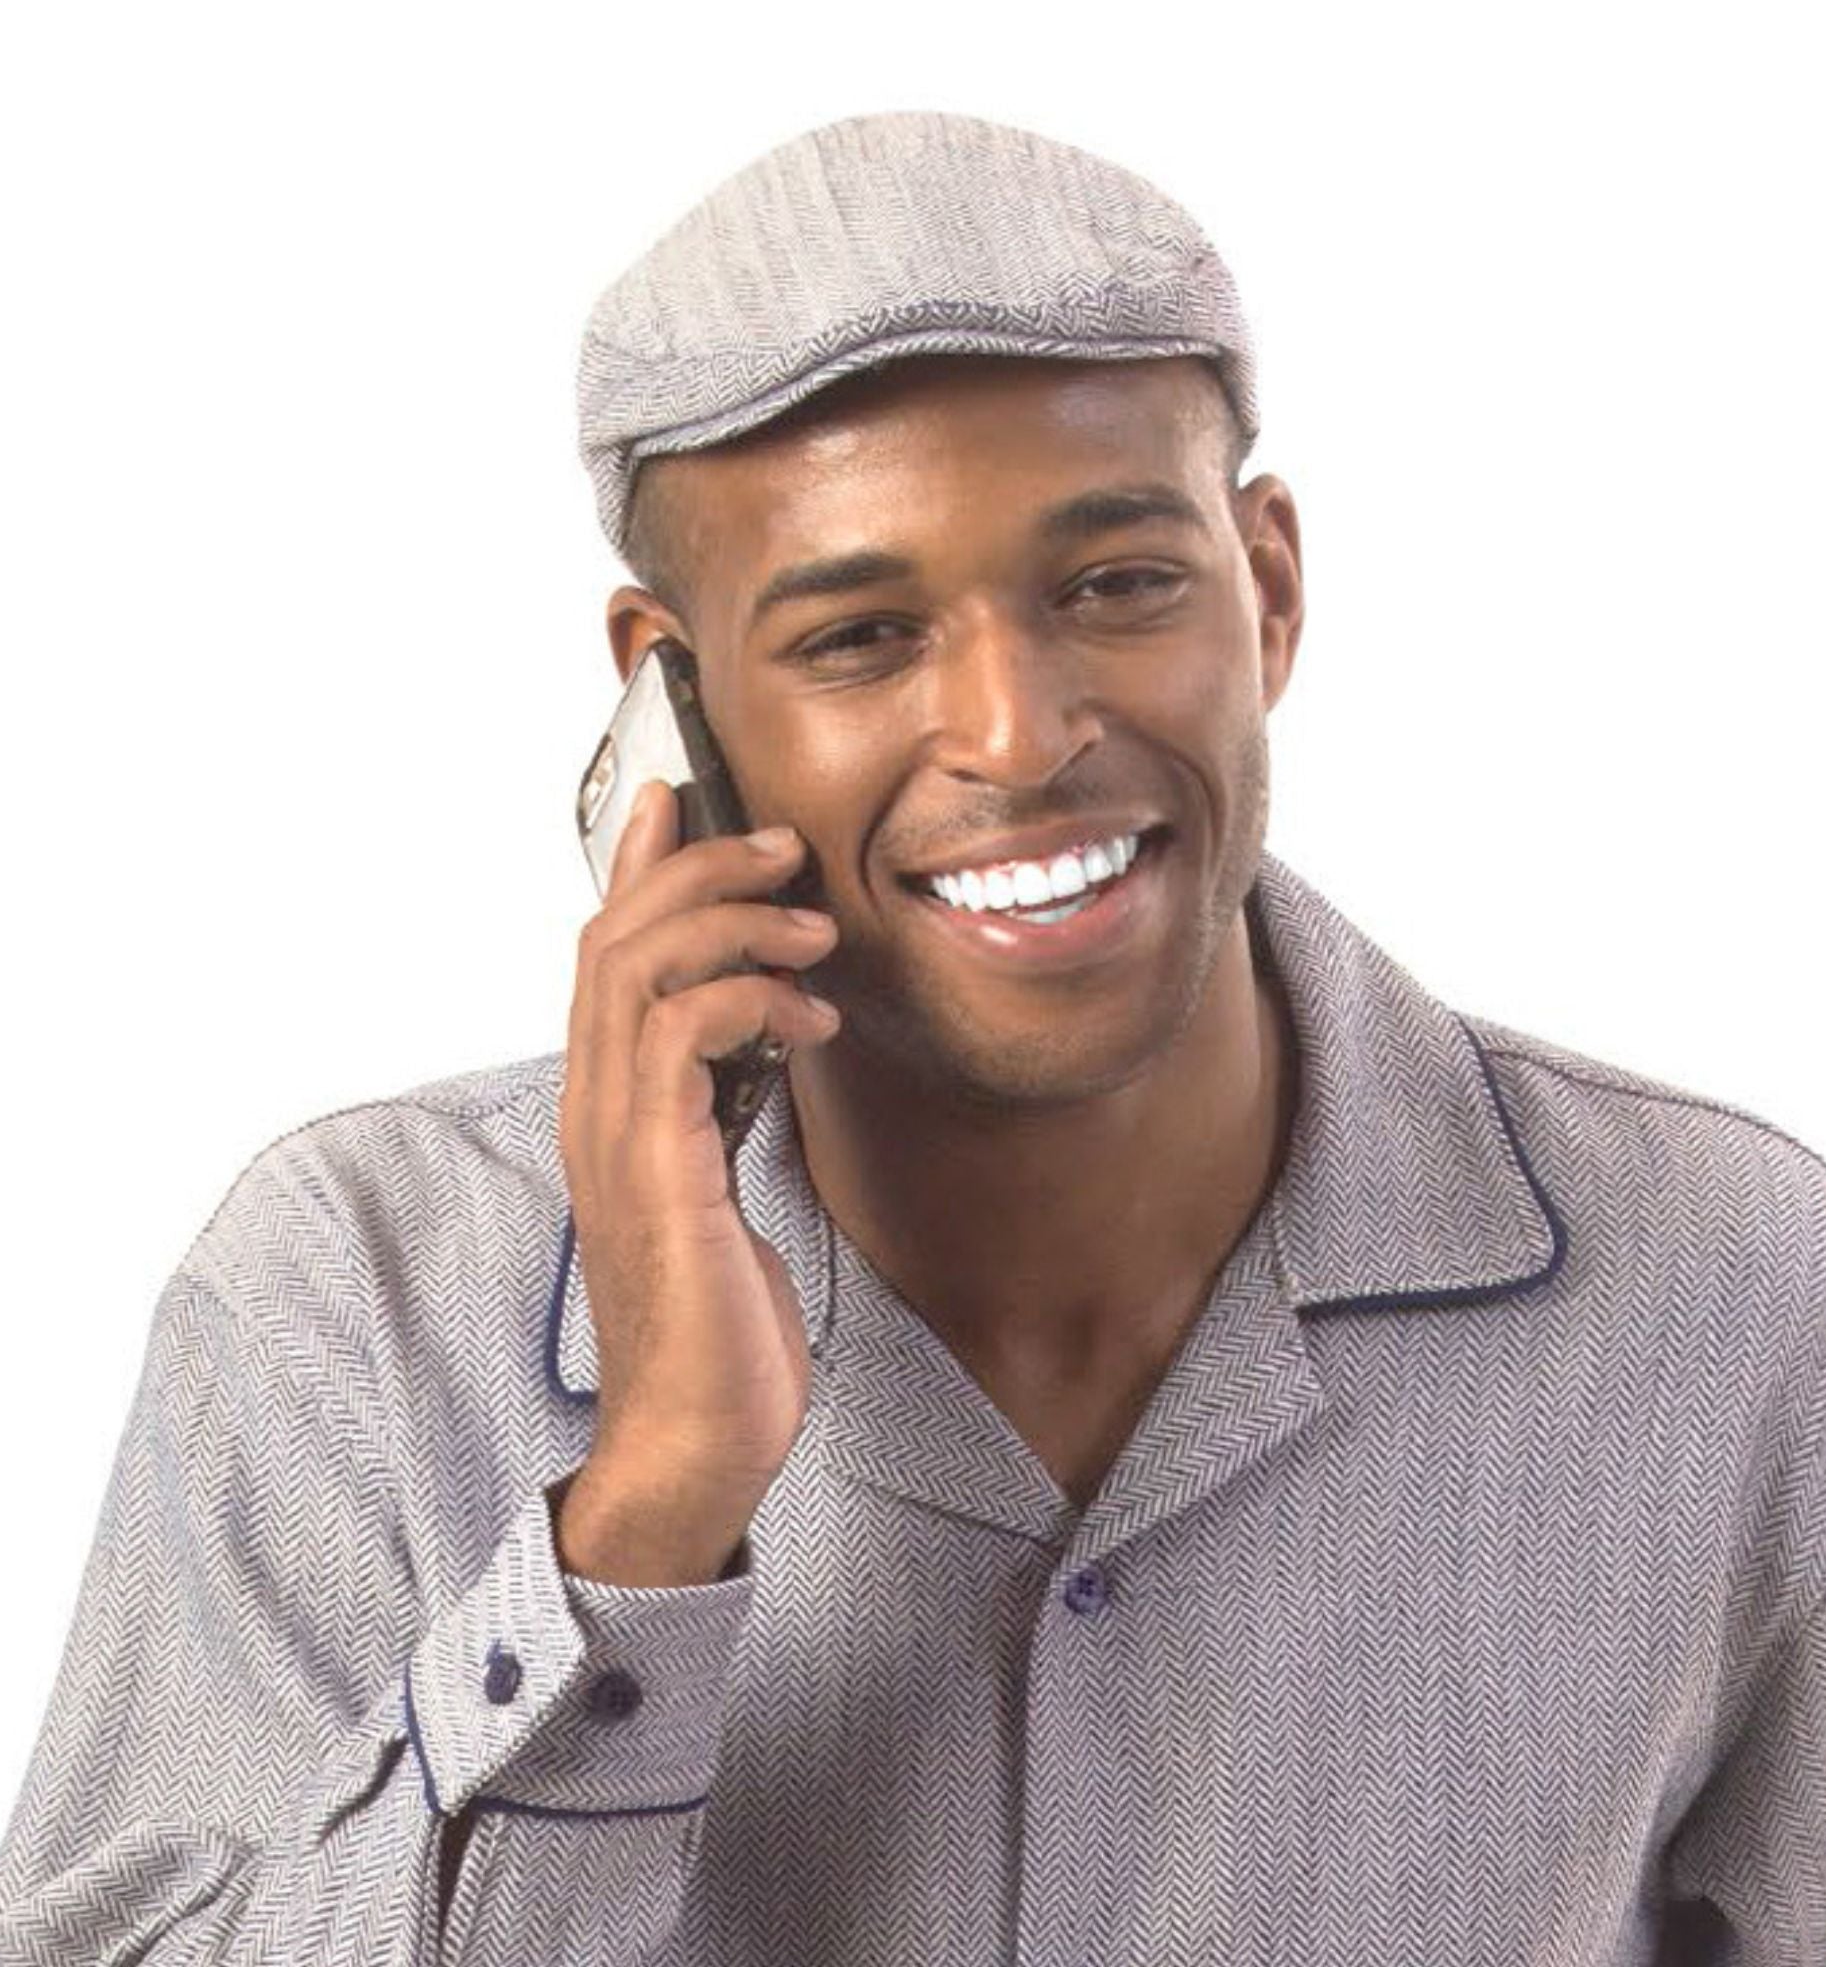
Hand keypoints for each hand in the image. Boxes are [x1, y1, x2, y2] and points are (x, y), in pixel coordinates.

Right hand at [556, 781, 840, 1576]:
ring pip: (637, 968)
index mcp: (611, 1108)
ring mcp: (616, 1139)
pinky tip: (809, 1020)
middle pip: (613, 937)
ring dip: (733, 924)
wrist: (698, 1438)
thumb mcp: (727, 1186)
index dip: (638, 867)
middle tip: (784, 848)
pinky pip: (682, 1036)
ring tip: (814, 931)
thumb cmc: (720, 1321)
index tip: (686, 803)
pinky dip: (750, 999)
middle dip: (698, 868)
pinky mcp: (658, 1170)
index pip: (605, 955)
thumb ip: (725, 1108)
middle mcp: (595, 1110)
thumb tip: (765, 1042)